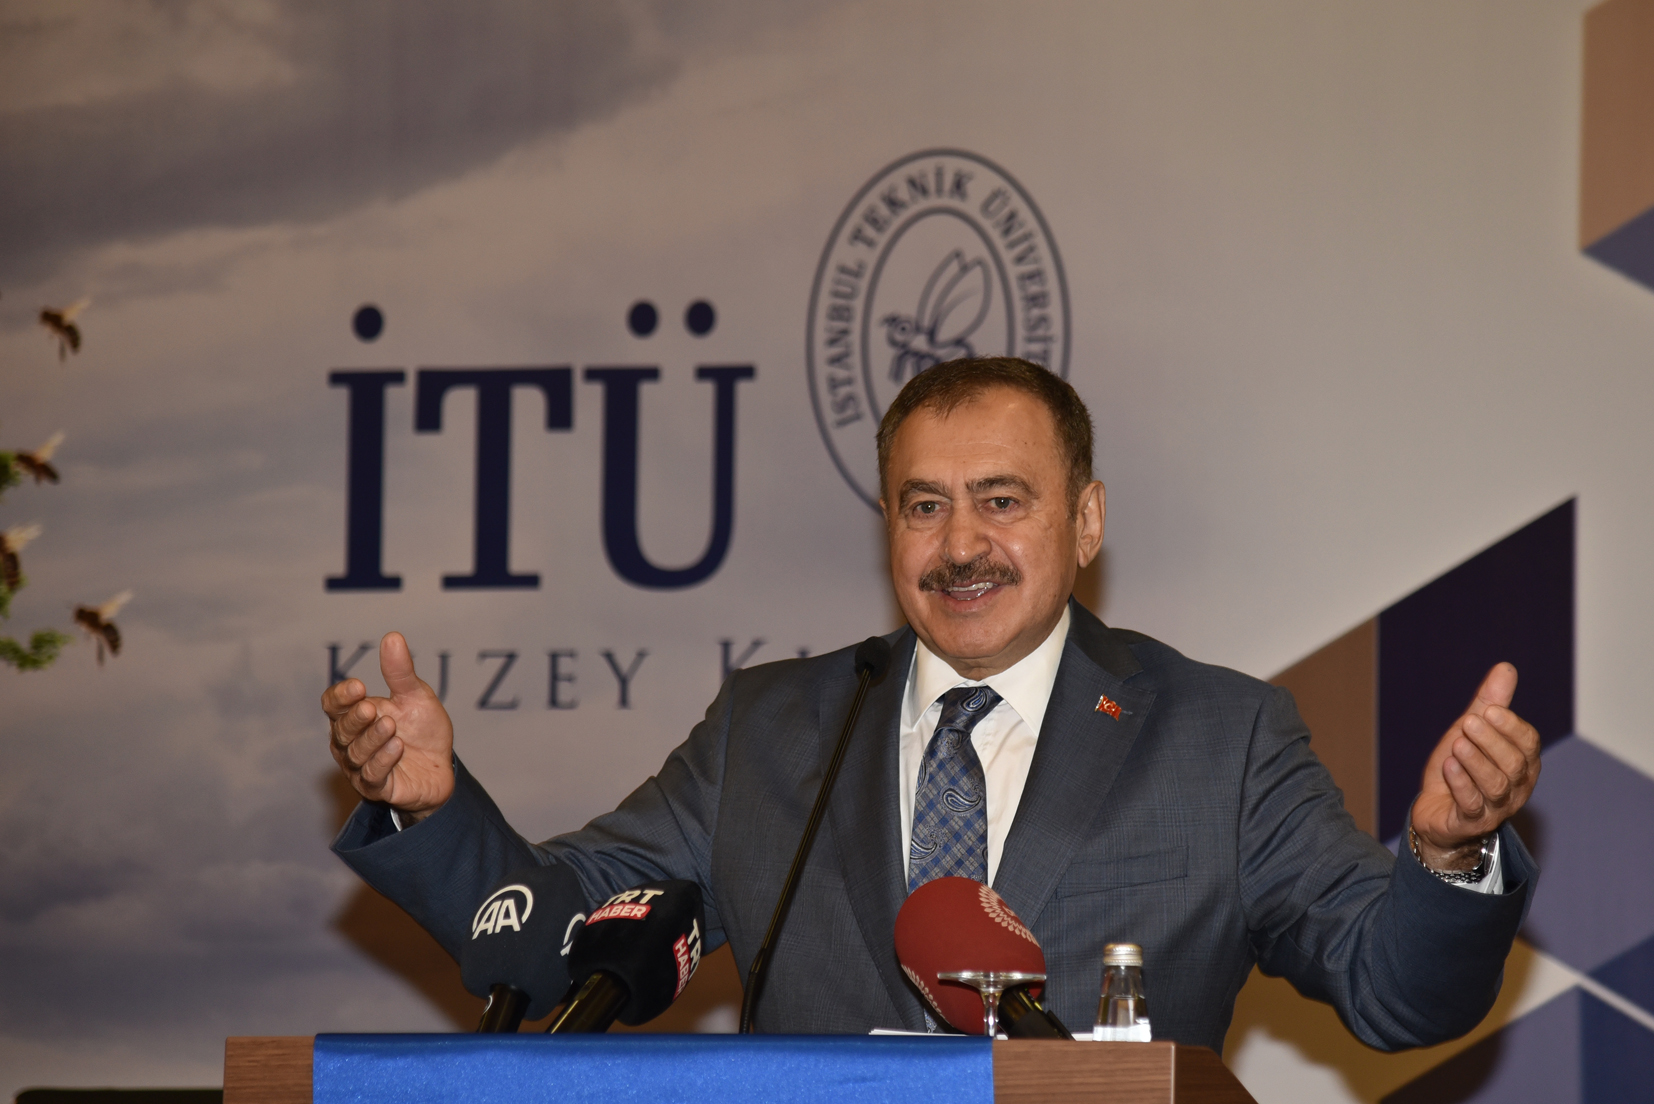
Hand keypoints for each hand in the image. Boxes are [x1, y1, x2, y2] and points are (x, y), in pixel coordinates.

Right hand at [322, 631, 454, 823]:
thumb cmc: (422, 731)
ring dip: (372, 738)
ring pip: (355, 753)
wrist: (442, 767)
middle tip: (370, 707)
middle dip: (355, 718)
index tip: (358, 686)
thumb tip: (392, 637)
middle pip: (341, 729)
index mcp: (354, 716)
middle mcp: (351, 742)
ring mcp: (361, 767)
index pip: (333, 705)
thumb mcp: (415, 697)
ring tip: (390, 725)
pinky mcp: (377, 788)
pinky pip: (372, 776)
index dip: (340, 696)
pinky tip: (397, 747)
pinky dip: (382, 761)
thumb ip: (400, 672)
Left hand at [1410, 662, 1540, 869]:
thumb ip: (1489, 704)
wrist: (1436, 812)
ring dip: (1476, 762)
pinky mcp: (1470, 823)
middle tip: (1469, 722)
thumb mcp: (1470, 732)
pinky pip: (1472, 805)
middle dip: (1492, 741)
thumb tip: (1505, 667)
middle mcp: (1515, 788)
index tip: (1489, 709)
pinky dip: (1461, 784)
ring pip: (1495, 785)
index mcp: (1522, 764)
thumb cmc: (1459, 769)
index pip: (1528, 743)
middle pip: (1514, 765)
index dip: (1511, 726)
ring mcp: (1495, 808)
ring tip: (1457, 743)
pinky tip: (1449, 766)